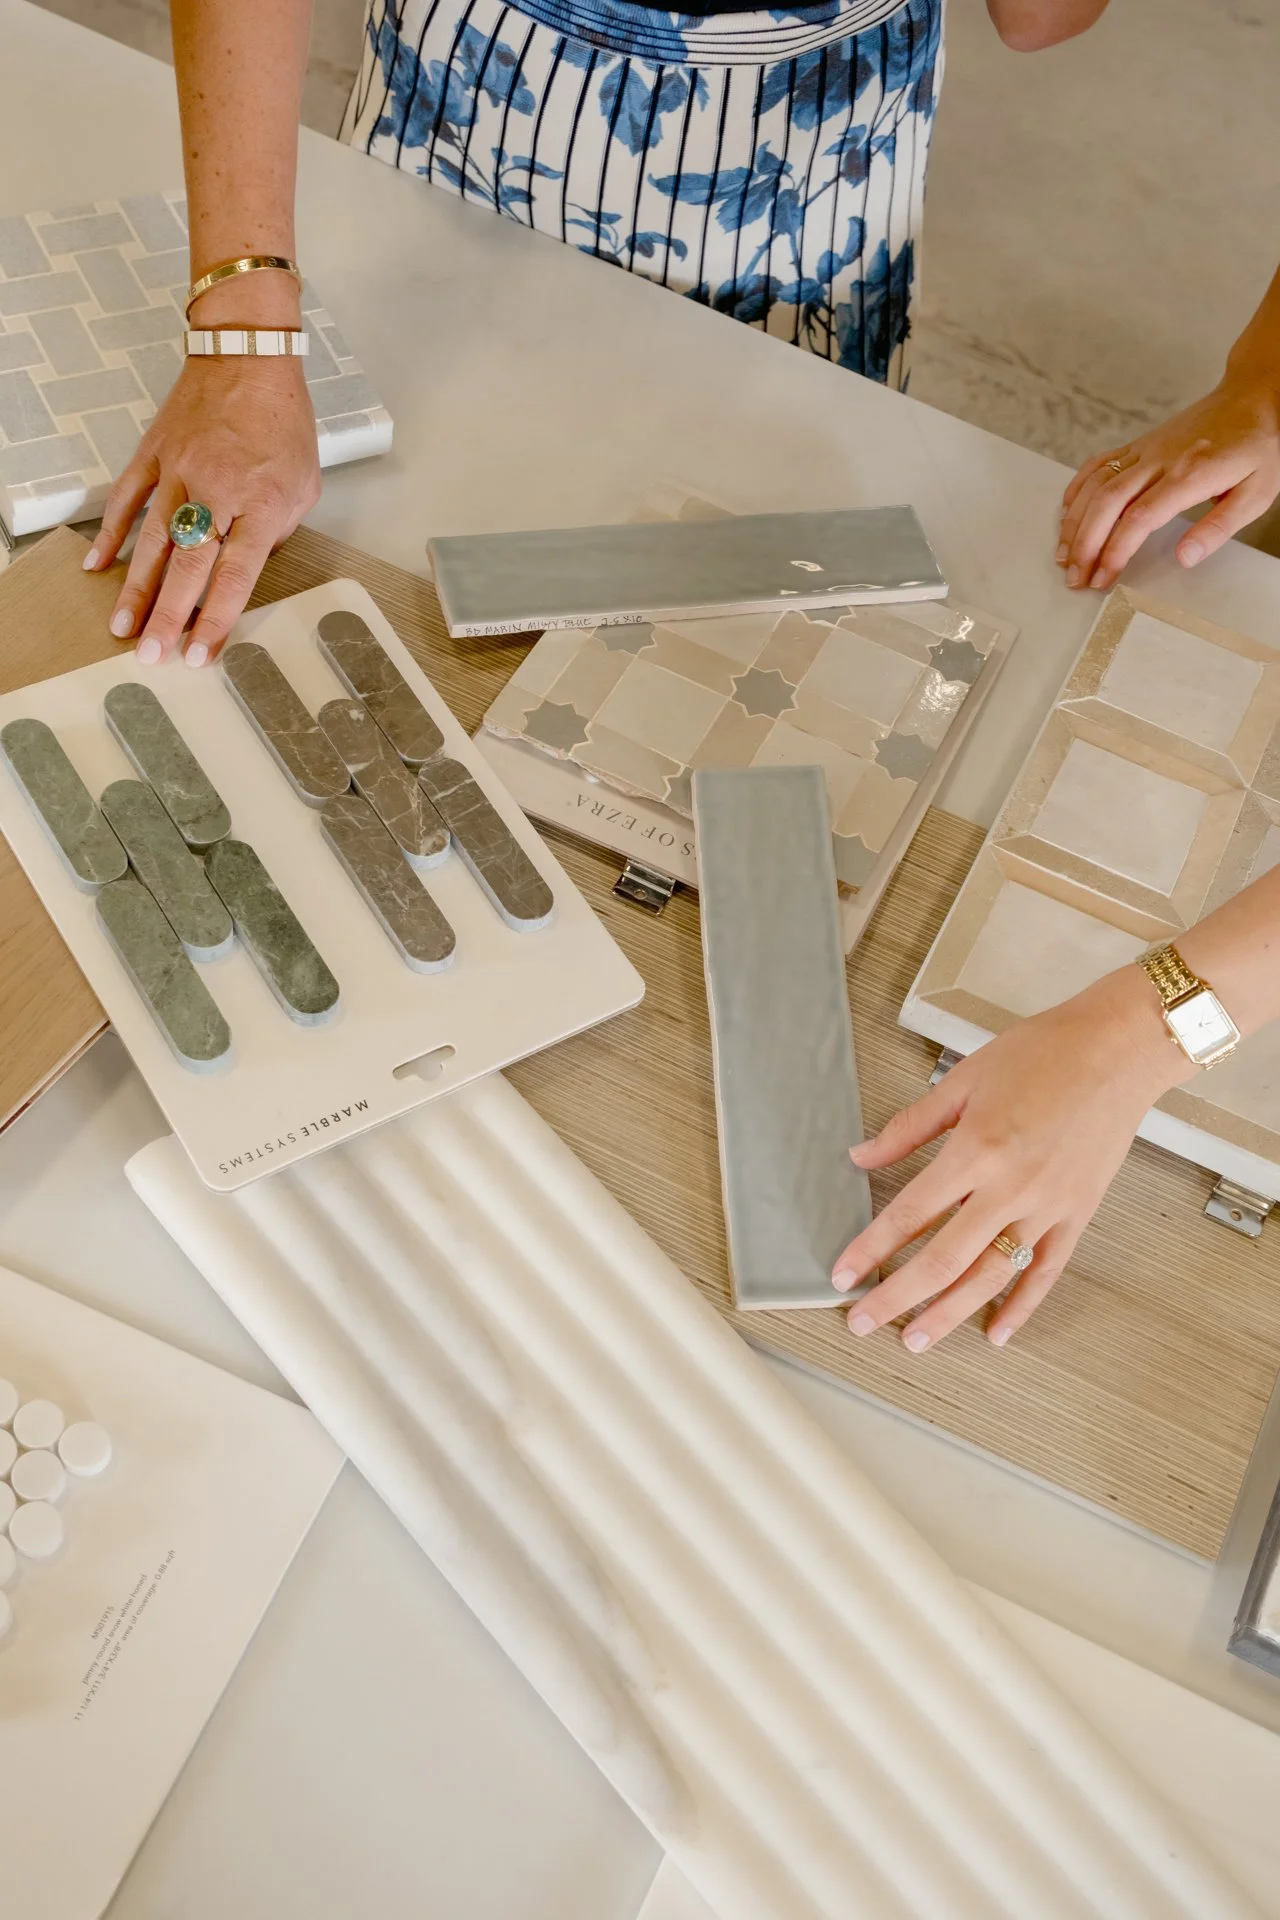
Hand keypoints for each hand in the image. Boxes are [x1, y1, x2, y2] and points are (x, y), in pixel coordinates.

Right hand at [85, 354, 320, 666]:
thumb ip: (279, 531)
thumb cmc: (282, 419)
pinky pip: (128, 499)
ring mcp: (179, 473)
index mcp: (261, 507)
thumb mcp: (305, 484)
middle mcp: (216, 493)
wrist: (249, 355)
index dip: (214, 620)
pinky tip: (99, 564)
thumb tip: (250, 564)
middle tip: (150, 656)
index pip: (235, 578)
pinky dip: (111, 533)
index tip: (199, 654)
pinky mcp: (155, 454)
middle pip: (188, 569)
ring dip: (136, 589)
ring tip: (123, 627)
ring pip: (154, 542)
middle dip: (167, 618)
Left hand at [831, 969, 1179, 1350]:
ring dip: (950, 1314)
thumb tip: (862, 1156)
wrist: (1118, 1051)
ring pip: (991, 1277)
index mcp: (976, 1150)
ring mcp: (1048, 1207)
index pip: (911, 1214)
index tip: (844, 1275)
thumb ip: (910, 1127)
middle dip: (898, 1297)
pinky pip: (1046, 1273)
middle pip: (944, 1260)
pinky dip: (1021, 1308)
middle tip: (864, 1321)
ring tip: (917, 1339)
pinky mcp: (1077, 1214)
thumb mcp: (963, 1080)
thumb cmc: (1044, 1053)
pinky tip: (996, 1332)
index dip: (871, 1250)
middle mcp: (1011, 1187)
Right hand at [1057, 372, 1279, 592]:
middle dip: (1084, 544)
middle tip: (1076, 577)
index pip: (1139, 518)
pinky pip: (1099, 464)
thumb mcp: (1256, 494)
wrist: (1255, 397)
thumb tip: (1184, 557)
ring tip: (1065, 555)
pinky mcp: (1140, 443)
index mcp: (1190, 475)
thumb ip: (1218, 528)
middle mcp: (1161, 459)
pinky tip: (1067, 511)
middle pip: (1107, 503)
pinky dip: (1077, 488)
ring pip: (1096, 485)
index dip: (1115, 551)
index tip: (1103, 577)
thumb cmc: (1258, 446)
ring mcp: (1146, 449)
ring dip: (1074, 522)